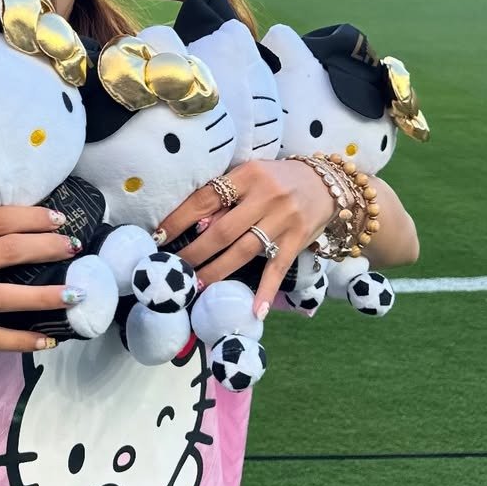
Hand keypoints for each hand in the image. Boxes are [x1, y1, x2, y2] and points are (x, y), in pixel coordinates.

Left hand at [156, 160, 336, 318]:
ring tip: (197, 285)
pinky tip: (254, 309)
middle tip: (175, 269)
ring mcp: (283, 220)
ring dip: (218, 271)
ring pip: (244, 251)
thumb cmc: (278, 179)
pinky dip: (266, 290)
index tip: (158, 236)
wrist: (328, 182)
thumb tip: (196, 225)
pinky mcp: (298, 240)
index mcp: (247, 175)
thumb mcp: (251, 175)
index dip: (179, 219)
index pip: (205, 198)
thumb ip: (227, 197)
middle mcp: (265, 196)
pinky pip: (278, 268)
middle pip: (222, 230)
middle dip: (194, 252)